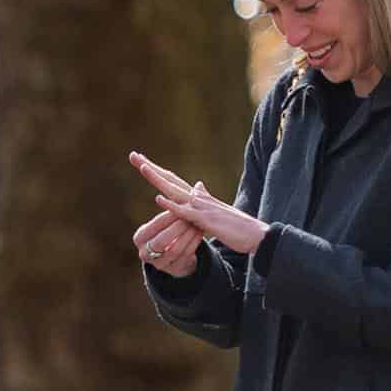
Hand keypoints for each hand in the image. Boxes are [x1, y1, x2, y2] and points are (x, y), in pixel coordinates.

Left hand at [130, 150, 268, 256]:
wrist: (256, 235)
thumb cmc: (236, 227)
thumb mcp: (216, 210)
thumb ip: (205, 197)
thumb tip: (197, 184)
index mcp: (199, 197)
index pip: (173, 181)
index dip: (157, 171)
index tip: (141, 161)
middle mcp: (199, 198)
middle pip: (170, 180)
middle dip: (151, 168)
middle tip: (134, 155)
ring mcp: (202, 208)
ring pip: (175, 191)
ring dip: (158, 179)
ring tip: (142, 167)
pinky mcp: (206, 220)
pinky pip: (185, 212)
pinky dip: (172, 205)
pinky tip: (159, 199)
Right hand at [133, 209, 203, 277]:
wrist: (171, 254)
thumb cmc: (166, 231)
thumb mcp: (161, 223)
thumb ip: (169, 208)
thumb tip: (183, 189)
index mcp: (139, 238)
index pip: (154, 226)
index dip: (169, 216)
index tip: (181, 206)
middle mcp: (145, 253)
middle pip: (162, 240)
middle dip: (177, 227)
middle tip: (190, 216)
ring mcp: (159, 264)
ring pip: (175, 249)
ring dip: (187, 235)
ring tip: (197, 223)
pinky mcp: (174, 269)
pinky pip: (185, 255)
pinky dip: (194, 242)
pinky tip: (200, 232)